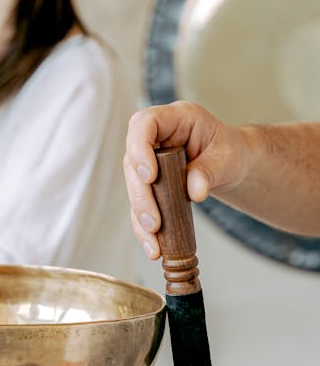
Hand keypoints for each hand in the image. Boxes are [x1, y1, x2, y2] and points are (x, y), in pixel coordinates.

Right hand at [123, 101, 249, 258]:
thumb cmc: (230, 152)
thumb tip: (194, 191)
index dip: (139, 147)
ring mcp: (148, 160)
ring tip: (154, 243)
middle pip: (133, 162)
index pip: (144, 123)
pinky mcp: (148, 184)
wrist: (231, 165)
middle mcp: (155, 138)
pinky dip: (145, 228)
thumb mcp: (229, 158)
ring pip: (133, 188)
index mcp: (175, 118)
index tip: (150, 176)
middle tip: (154, 222)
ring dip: (141, 217)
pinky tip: (153, 247)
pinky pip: (141, 205)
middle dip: (142, 196)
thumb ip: (210, 171)